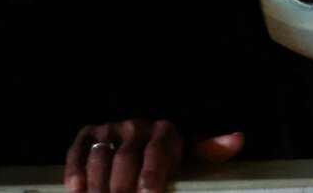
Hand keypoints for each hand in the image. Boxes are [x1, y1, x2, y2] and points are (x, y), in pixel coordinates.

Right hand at [64, 119, 243, 192]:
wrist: (144, 144)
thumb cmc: (171, 160)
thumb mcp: (191, 158)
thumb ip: (211, 152)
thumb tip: (237, 139)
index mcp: (166, 131)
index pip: (157, 152)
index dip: (151, 176)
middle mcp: (138, 126)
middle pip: (125, 159)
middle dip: (122, 188)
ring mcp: (111, 128)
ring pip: (100, 156)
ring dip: (98, 185)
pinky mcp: (88, 134)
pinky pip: (78, 151)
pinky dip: (75, 172)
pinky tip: (76, 191)